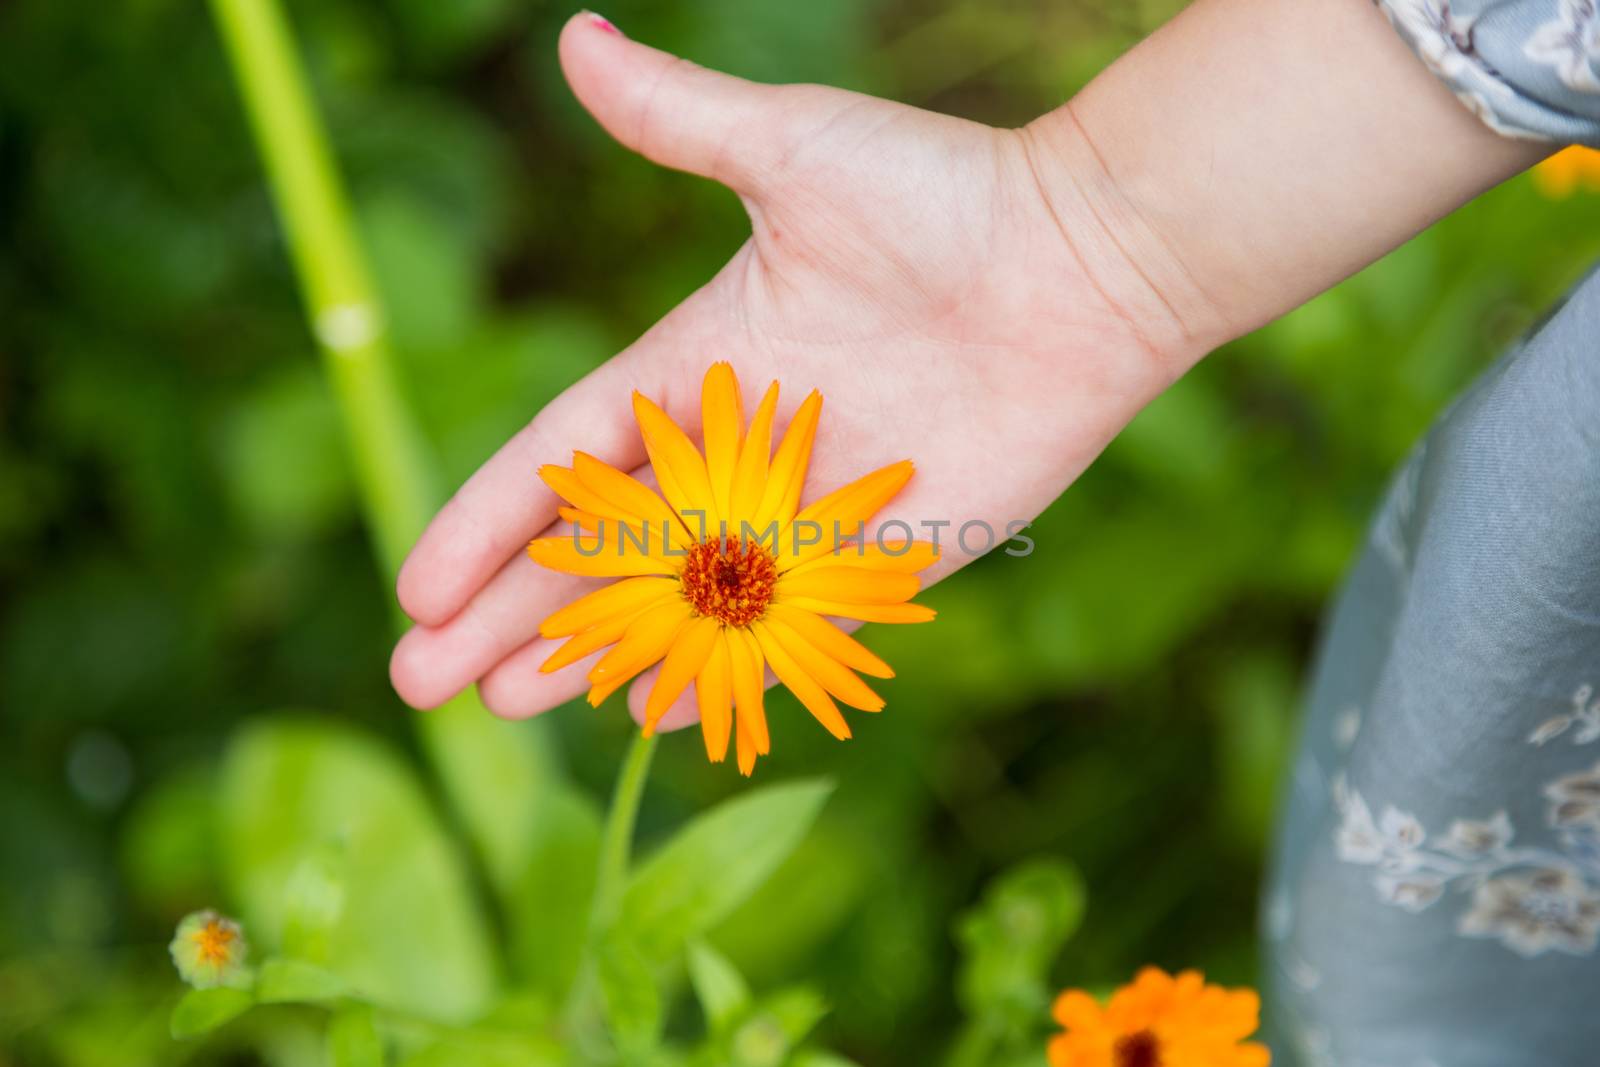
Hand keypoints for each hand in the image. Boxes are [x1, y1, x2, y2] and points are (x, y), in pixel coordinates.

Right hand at [387, 12, 1204, 727]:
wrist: (1086, 262)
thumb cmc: (943, 198)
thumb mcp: (792, 151)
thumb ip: (680, 121)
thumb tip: (575, 35)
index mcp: (696, 365)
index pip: (562, 461)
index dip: (487, 524)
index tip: (418, 585)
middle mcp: (738, 450)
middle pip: (598, 550)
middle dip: (510, 613)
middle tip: (425, 683)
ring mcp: (805, 512)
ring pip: (673, 602)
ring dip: (589, 657)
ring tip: (505, 710)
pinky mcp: (881, 558)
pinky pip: (780, 632)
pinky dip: (716, 677)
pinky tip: (646, 720)